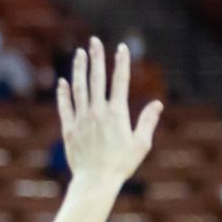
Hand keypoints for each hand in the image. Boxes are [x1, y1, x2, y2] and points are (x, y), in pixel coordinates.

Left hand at [57, 38, 163, 183]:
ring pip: (79, 88)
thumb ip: (148, 121)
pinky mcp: (69, 128)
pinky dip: (64, 93)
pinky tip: (63, 82)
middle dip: (96, 58)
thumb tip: (158, 104)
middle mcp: (97, 112)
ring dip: (79, 69)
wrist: (95, 181)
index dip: (121, 62)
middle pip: (96, 79)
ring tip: (79, 54)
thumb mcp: (141, 144)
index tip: (122, 48)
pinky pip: (65, 106)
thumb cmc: (122, 164)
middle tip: (94, 41)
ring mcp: (81, 119)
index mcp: (117, 113)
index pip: (120, 81)